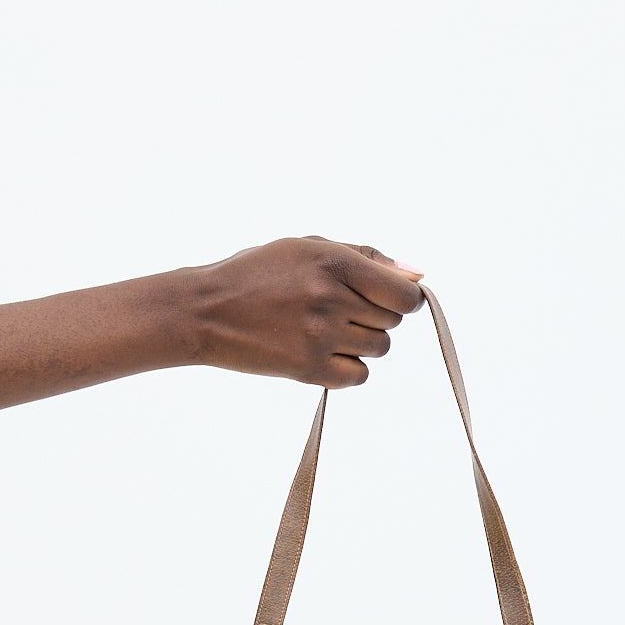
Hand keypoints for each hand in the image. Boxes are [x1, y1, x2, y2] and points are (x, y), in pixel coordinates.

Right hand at [178, 235, 425, 387]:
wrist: (206, 310)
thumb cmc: (259, 275)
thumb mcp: (308, 248)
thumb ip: (365, 258)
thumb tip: (418, 275)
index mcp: (333, 261)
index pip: (403, 293)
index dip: (406, 299)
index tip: (392, 300)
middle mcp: (331, 297)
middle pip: (392, 321)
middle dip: (375, 317)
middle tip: (340, 311)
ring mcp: (321, 336)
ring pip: (378, 349)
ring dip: (361, 343)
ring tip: (326, 330)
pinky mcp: (309, 368)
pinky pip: (358, 376)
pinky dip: (348, 368)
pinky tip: (322, 353)